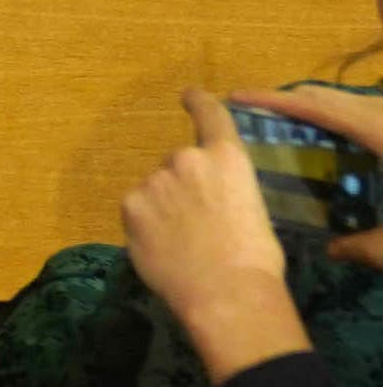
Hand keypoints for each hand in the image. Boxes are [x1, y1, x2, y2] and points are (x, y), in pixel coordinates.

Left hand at [123, 89, 311, 383]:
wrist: (226, 292)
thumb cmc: (256, 257)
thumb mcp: (252, 208)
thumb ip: (225, 189)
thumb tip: (208, 197)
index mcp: (226, 156)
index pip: (209, 115)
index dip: (198, 101)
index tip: (188, 94)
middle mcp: (185, 157)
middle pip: (177, 165)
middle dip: (183, 188)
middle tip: (199, 224)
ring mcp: (153, 181)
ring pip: (155, 189)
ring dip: (163, 207)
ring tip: (183, 242)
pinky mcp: (130, 206)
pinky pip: (138, 211)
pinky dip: (146, 225)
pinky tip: (164, 248)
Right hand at [238, 87, 382, 275]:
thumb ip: (362, 246)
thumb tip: (336, 250)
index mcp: (381, 137)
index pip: (320, 109)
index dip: (277, 102)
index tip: (236, 98)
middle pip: (332, 98)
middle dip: (291, 99)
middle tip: (254, 110)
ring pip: (352, 101)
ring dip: (319, 107)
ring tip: (288, 120)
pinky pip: (369, 112)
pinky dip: (345, 116)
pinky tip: (336, 138)